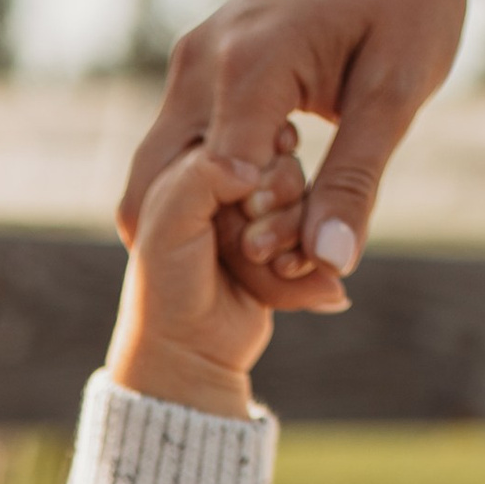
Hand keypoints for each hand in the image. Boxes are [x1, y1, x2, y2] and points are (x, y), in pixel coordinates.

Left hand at [104, 137, 296, 418]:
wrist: (188, 354)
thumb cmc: (167, 287)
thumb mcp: (170, 223)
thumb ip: (203, 175)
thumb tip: (255, 163)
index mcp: (192, 162)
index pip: (247, 129)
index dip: (256, 163)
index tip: (248, 198)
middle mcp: (225, 180)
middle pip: (282, 163)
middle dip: (276, 203)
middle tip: (251, 245)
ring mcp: (257, 211)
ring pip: (305, 195)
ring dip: (294, 233)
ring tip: (273, 266)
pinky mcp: (282, 239)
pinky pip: (317, 229)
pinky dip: (309, 254)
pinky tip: (288, 275)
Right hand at [118, 0, 473, 307]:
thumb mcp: (398, 91)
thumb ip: (355, 178)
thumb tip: (331, 263)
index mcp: (247, 65)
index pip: (220, 191)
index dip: (261, 239)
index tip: (314, 257)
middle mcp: (199, 64)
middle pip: (160, 193)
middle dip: (219, 247)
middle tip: (296, 267)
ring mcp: (190, 64)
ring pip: (164, 178)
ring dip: (215, 221)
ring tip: (293, 232)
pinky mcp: (198, 69)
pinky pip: (185, 151)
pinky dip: (218, 191)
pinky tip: (280, 198)